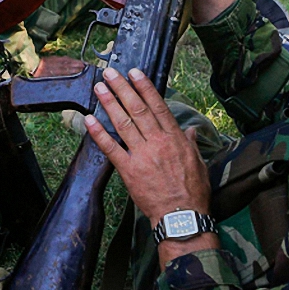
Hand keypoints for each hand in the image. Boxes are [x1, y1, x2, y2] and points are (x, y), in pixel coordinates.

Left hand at [84, 68, 212, 226]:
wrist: (183, 216)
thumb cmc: (194, 191)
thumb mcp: (199, 163)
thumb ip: (191, 143)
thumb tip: (189, 131)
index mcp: (174, 138)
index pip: (158, 105)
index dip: (145, 87)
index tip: (135, 73)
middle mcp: (157, 142)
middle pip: (137, 109)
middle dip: (122, 88)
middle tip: (110, 73)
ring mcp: (142, 155)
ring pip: (123, 123)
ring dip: (110, 103)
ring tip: (100, 88)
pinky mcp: (129, 171)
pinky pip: (111, 149)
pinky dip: (99, 134)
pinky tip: (89, 121)